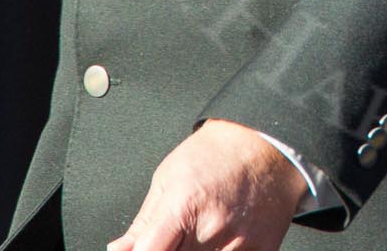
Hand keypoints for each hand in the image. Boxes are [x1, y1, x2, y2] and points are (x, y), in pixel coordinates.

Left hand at [108, 119, 311, 250]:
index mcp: (181, 206)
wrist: (267, 145)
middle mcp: (211, 228)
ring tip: (199, 236)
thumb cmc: (216, 155)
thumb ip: (143, 222)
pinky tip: (222, 240)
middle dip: (171, 249)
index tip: (143, 250)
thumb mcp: (168, 177)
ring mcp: (239, 242)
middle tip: (177, 236)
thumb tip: (119, 250)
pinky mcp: (262, 248)